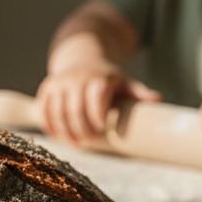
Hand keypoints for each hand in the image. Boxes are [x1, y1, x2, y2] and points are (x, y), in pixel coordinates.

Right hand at [36, 66, 159, 145]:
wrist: (81, 59)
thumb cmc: (106, 78)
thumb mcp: (123, 82)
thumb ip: (137, 92)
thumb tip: (156, 99)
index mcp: (98, 78)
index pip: (96, 98)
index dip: (97, 116)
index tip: (101, 130)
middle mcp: (77, 79)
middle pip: (76, 109)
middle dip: (82, 129)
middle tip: (89, 142)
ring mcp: (59, 83)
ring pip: (58, 111)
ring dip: (65, 131)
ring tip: (75, 143)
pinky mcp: (47, 88)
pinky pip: (44, 109)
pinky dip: (49, 124)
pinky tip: (57, 135)